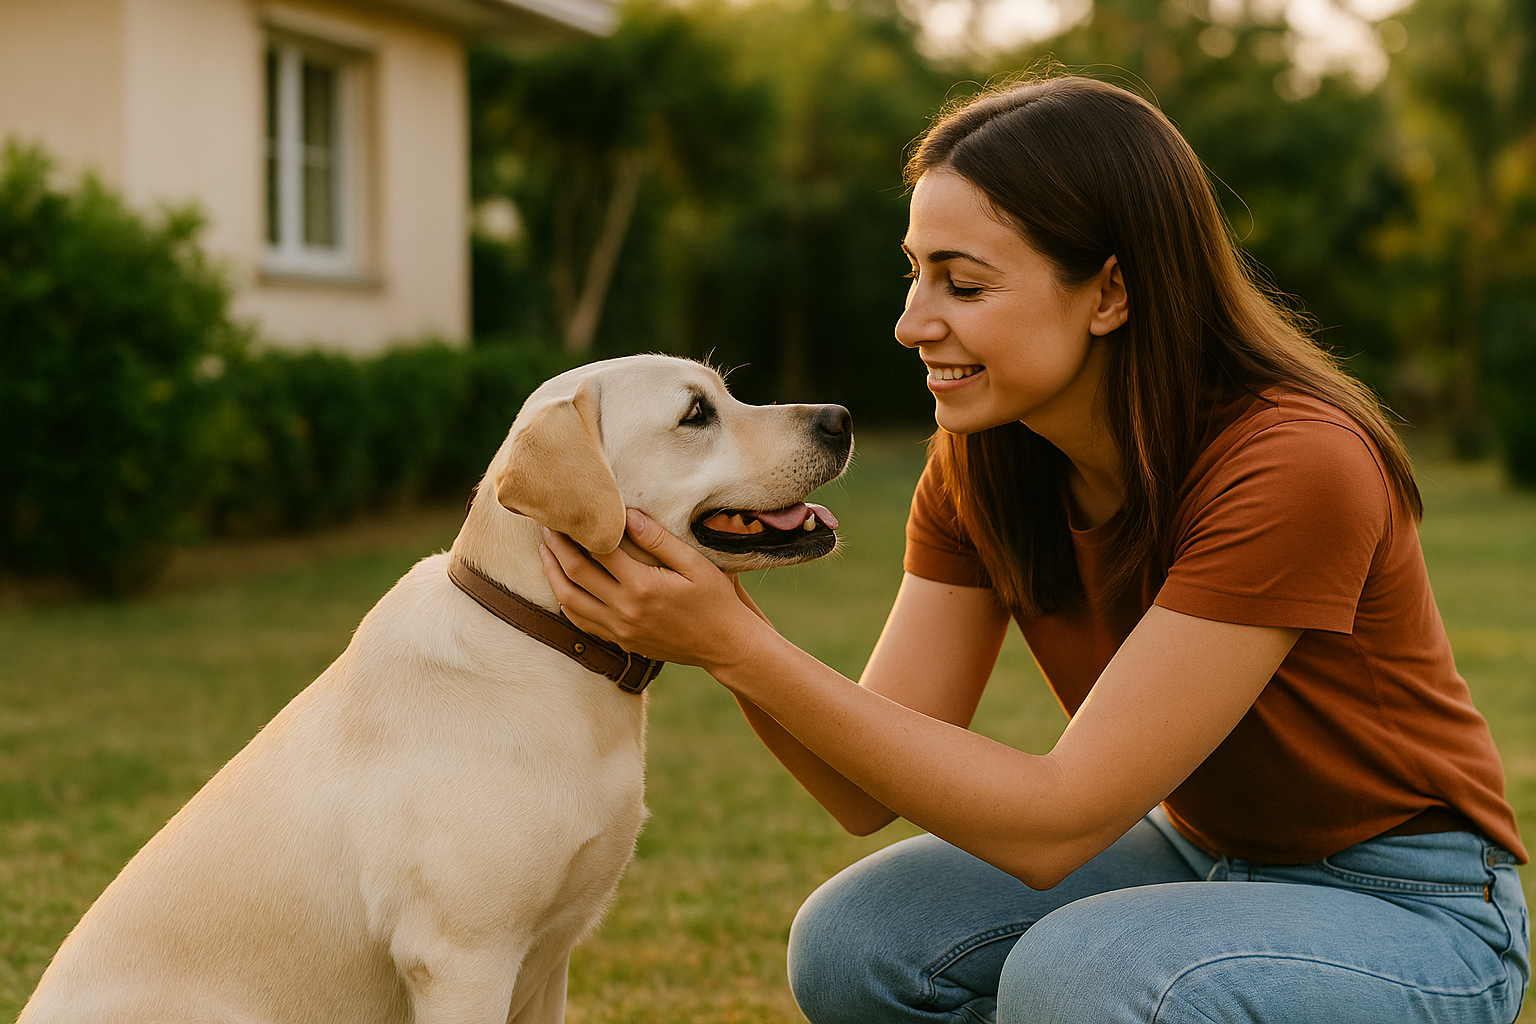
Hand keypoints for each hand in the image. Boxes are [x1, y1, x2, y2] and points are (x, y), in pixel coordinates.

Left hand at [539, 509, 771, 670]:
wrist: (725, 645)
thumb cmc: (716, 600)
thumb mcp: (695, 563)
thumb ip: (659, 539)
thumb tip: (627, 514)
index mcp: (642, 586)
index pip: (598, 551)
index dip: (578, 530)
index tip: (566, 514)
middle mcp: (625, 610)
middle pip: (576, 574)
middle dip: (557, 548)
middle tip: (546, 528)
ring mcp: (620, 630)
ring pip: (570, 602)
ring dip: (553, 576)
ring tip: (545, 554)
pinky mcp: (621, 642)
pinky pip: (582, 623)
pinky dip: (567, 602)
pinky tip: (564, 586)